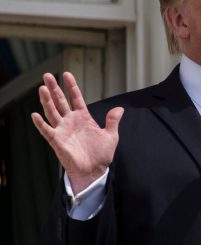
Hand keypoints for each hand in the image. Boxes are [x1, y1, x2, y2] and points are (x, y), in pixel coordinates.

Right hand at [31, 72, 122, 193]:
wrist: (95, 170)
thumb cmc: (101, 154)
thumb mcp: (111, 136)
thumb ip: (113, 121)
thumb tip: (120, 109)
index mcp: (83, 118)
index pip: (75, 98)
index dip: (71, 86)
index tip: (66, 74)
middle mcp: (71, 121)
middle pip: (60, 101)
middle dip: (54, 88)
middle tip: (47, 75)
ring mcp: (63, 130)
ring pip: (52, 112)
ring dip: (46, 101)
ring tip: (42, 88)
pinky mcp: (57, 141)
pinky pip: (47, 130)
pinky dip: (40, 123)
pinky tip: (35, 115)